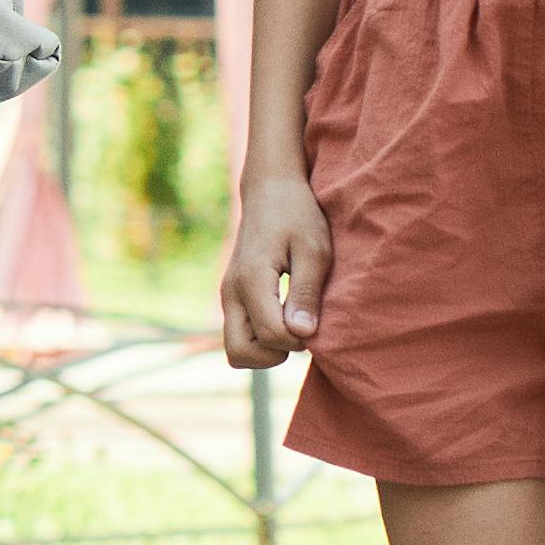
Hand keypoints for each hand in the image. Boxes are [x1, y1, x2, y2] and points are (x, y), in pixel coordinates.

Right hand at [220, 164, 330, 369]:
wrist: (270, 189)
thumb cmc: (297, 214)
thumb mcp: (314, 249)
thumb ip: (306, 293)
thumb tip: (303, 335)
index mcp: (251, 280)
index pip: (271, 335)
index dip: (300, 339)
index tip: (315, 318)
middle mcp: (231, 292)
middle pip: (239, 354)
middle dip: (274, 354)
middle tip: (299, 329)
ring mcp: (228, 296)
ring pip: (236, 349)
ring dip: (265, 349)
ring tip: (292, 322)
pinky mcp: (232, 297)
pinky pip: (239, 335)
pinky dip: (260, 338)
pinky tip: (284, 315)